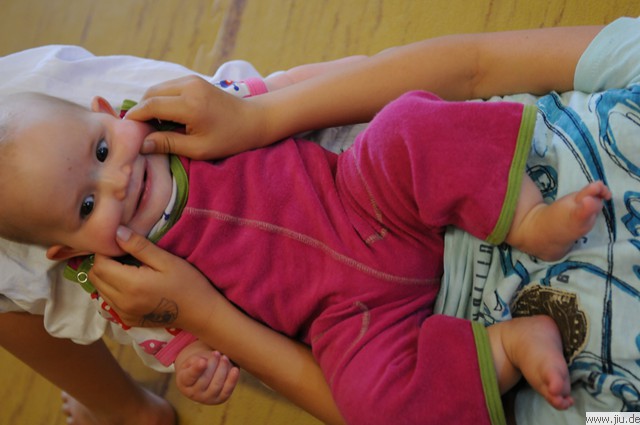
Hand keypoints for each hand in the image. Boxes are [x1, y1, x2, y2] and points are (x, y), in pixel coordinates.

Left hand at [89, 226, 216, 328]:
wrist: (201, 313)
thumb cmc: (188, 283)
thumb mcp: (167, 260)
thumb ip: (140, 246)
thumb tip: (116, 232)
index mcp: (131, 285)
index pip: (100, 264)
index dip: (105, 251)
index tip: (121, 245)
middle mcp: (122, 302)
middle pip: (95, 277)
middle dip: (103, 263)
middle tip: (123, 255)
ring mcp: (123, 314)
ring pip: (100, 290)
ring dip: (107, 277)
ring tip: (128, 268)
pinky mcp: (127, 320)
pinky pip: (109, 301)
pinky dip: (113, 290)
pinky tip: (132, 284)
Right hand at [124, 75, 268, 159]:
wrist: (253, 120)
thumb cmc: (229, 139)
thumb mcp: (198, 148)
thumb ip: (168, 144)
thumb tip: (141, 144)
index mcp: (190, 104)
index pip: (150, 106)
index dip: (135, 119)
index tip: (128, 133)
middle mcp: (188, 86)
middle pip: (150, 94)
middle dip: (141, 112)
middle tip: (141, 132)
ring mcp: (191, 79)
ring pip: (157, 89)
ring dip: (151, 106)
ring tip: (156, 127)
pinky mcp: (193, 79)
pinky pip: (167, 88)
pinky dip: (161, 100)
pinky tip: (167, 118)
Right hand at [175, 341, 239, 404]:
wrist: (202, 379)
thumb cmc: (196, 365)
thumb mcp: (191, 360)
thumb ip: (196, 360)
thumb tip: (204, 361)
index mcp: (184, 382)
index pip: (190, 376)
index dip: (197, 369)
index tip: (203, 361)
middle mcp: (194, 394)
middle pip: (205, 379)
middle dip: (213, 364)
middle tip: (217, 353)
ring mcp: (207, 398)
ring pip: (216, 385)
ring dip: (222, 369)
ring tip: (225, 357)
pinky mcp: (220, 399)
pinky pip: (227, 391)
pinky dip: (232, 380)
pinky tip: (235, 369)